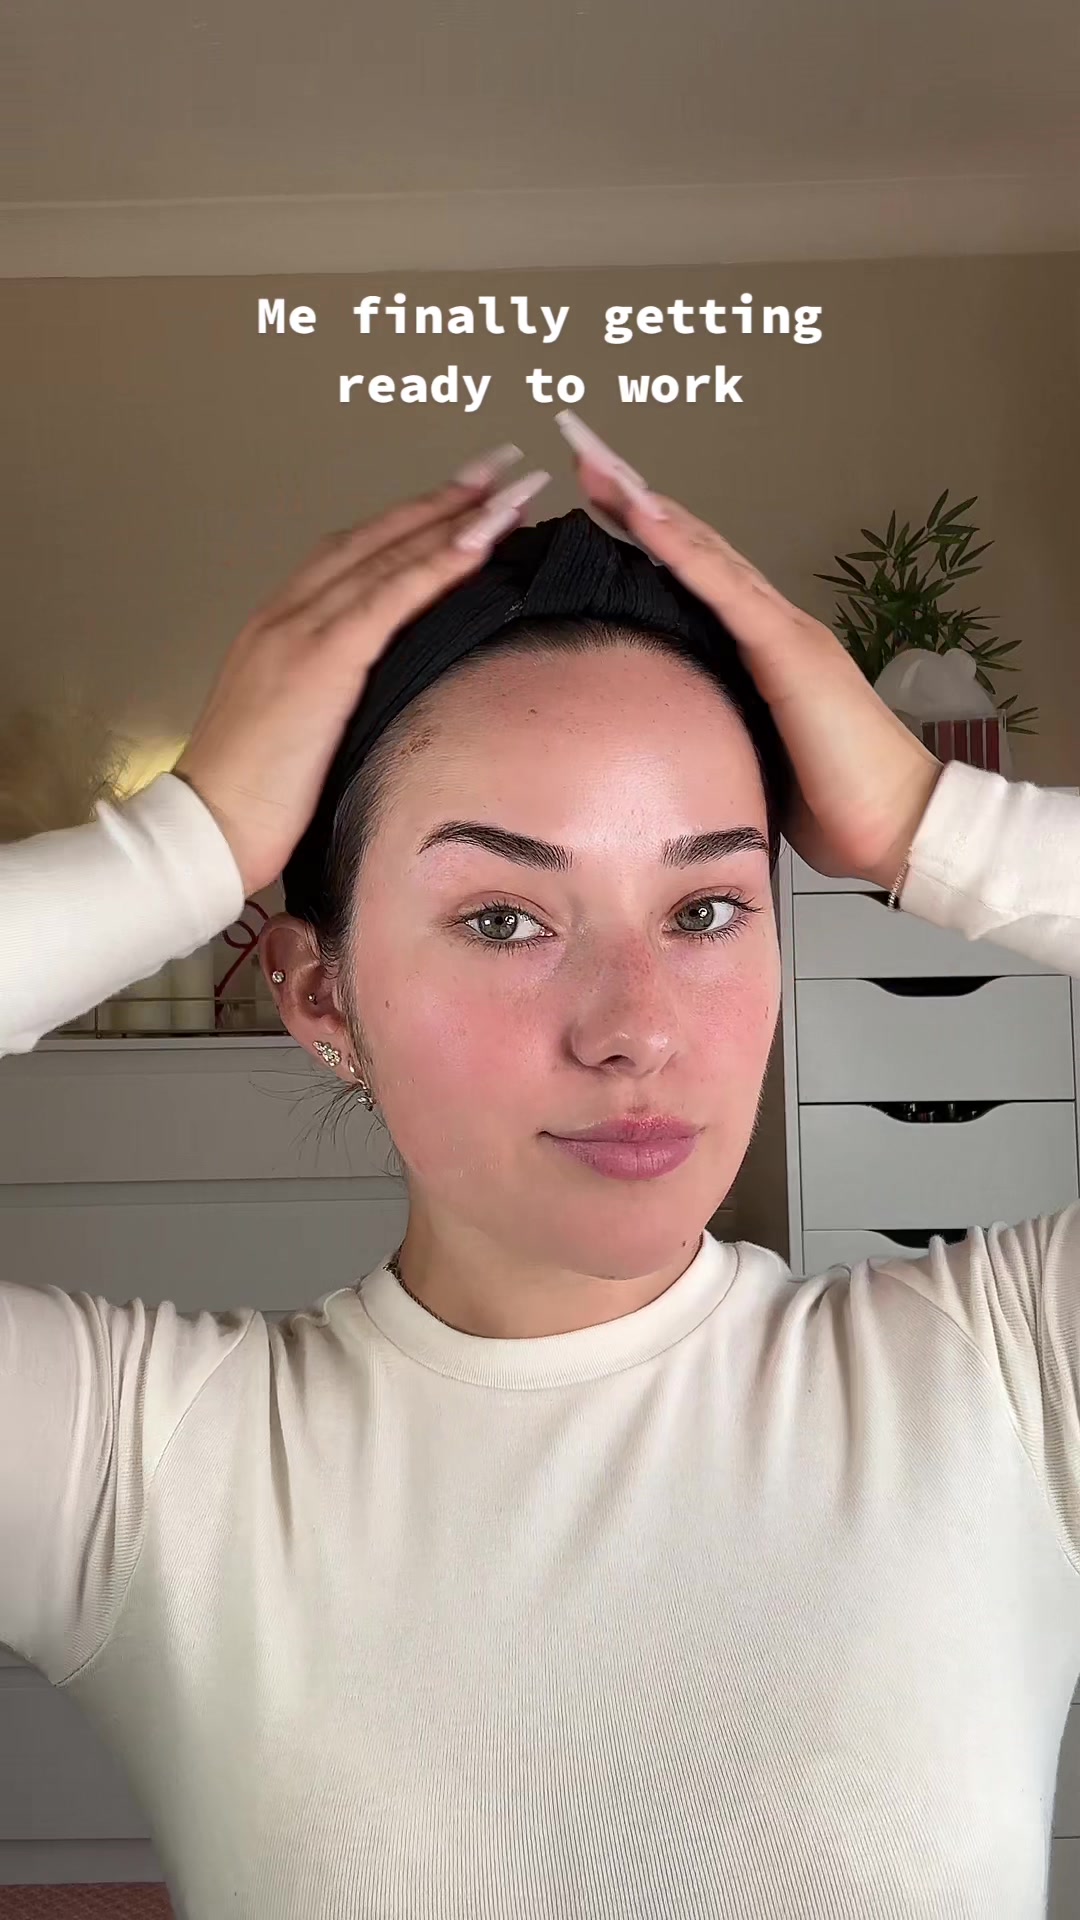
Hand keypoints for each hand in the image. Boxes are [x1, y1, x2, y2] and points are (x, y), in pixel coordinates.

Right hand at [174, 452, 549, 894]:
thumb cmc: (252, 799)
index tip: (465, 498)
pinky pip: (388, 599)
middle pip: (376, 539)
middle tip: (500, 471)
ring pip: (387, 557)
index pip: (356, 556)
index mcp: (280, 627)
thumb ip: (335, 694)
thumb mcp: (298, 729)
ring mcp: (299, 632)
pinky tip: (477, 543)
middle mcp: (287, 614)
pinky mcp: (317, 661)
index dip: (413, 523)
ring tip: (508, 492)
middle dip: (443, 502)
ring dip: (453, 520)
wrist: (206, 828)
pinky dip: (435, 566)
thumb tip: (391, 692)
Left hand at [556, 412, 941, 888]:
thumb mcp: (752, 761)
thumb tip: (661, 749)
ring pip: (705, 552)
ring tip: (599, 465)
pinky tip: (643, 513)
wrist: (899, 823)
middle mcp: (773, 627)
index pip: (694, 578)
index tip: (594, 505)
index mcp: (760, 652)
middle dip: (636, 501)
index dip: (645, 538)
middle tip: (584, 457)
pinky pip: (725, 589)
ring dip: (648, 506)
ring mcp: (784, 632)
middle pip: (694, 549)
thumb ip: (715, 735)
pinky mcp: (790, 651)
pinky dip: (681, 549)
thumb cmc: (833, 805)